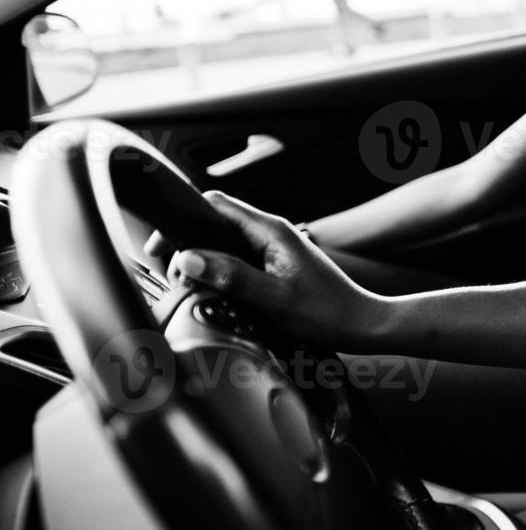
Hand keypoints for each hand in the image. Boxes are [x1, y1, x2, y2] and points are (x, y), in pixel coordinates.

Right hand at [166, 191, 385, 347]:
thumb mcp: (274, 297)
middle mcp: (269, 233)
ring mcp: (271, 249)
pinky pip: (236, 260)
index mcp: (270, 230)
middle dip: (187, 245)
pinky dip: (218, 272)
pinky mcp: (273, 266)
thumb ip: (232, 276)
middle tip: (174, 276)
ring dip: (202, 262)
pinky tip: (213, 293)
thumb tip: (189, 258)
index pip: (215, 204)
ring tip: (190, 287)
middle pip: (214, 223)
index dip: (182, 218)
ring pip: (223, 244)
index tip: (160, 245)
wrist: (360, 325)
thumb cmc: (326, 312)